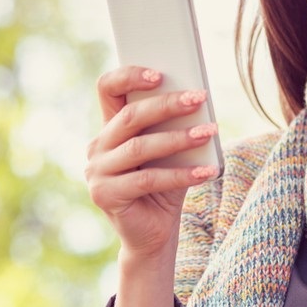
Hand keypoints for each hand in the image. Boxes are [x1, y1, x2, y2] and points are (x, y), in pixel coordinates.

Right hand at [85, 66, 218, 261]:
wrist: (154, 233)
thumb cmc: (165, 185)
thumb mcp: (170, 151)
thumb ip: (173, 127)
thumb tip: (197, 100)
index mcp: (110, 128)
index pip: (108, 89)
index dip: (129, 76)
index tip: (160, 73)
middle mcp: (97, 147)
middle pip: (130, 116)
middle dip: (167, 105)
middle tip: (199, 98)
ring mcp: (97, 172)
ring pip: (140, 147)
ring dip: (178, 138)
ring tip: (209, 131)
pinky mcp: (105, 196)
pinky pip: (148, 180)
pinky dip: (181, 174)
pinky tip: (207, 171)